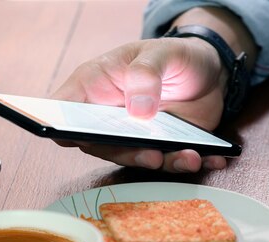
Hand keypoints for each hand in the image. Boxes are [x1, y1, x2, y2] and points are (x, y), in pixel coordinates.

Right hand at [52, 36, 228, 171]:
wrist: (208, 70)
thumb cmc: (173, 56)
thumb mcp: (162, 51)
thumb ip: (146, 72)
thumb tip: (138, 108)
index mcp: (94, 87)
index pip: (63, 112)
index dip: (60, 128)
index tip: (72, 136)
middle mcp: (106, 117)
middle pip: (97, 144)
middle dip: (123, 153)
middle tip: (150, 155)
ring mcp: (130, 136)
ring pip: (131, 158)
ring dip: (158, 162)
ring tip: (186, 157)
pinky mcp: (156, 148)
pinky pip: (165, 162)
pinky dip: (185, 163)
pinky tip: (206, 158)